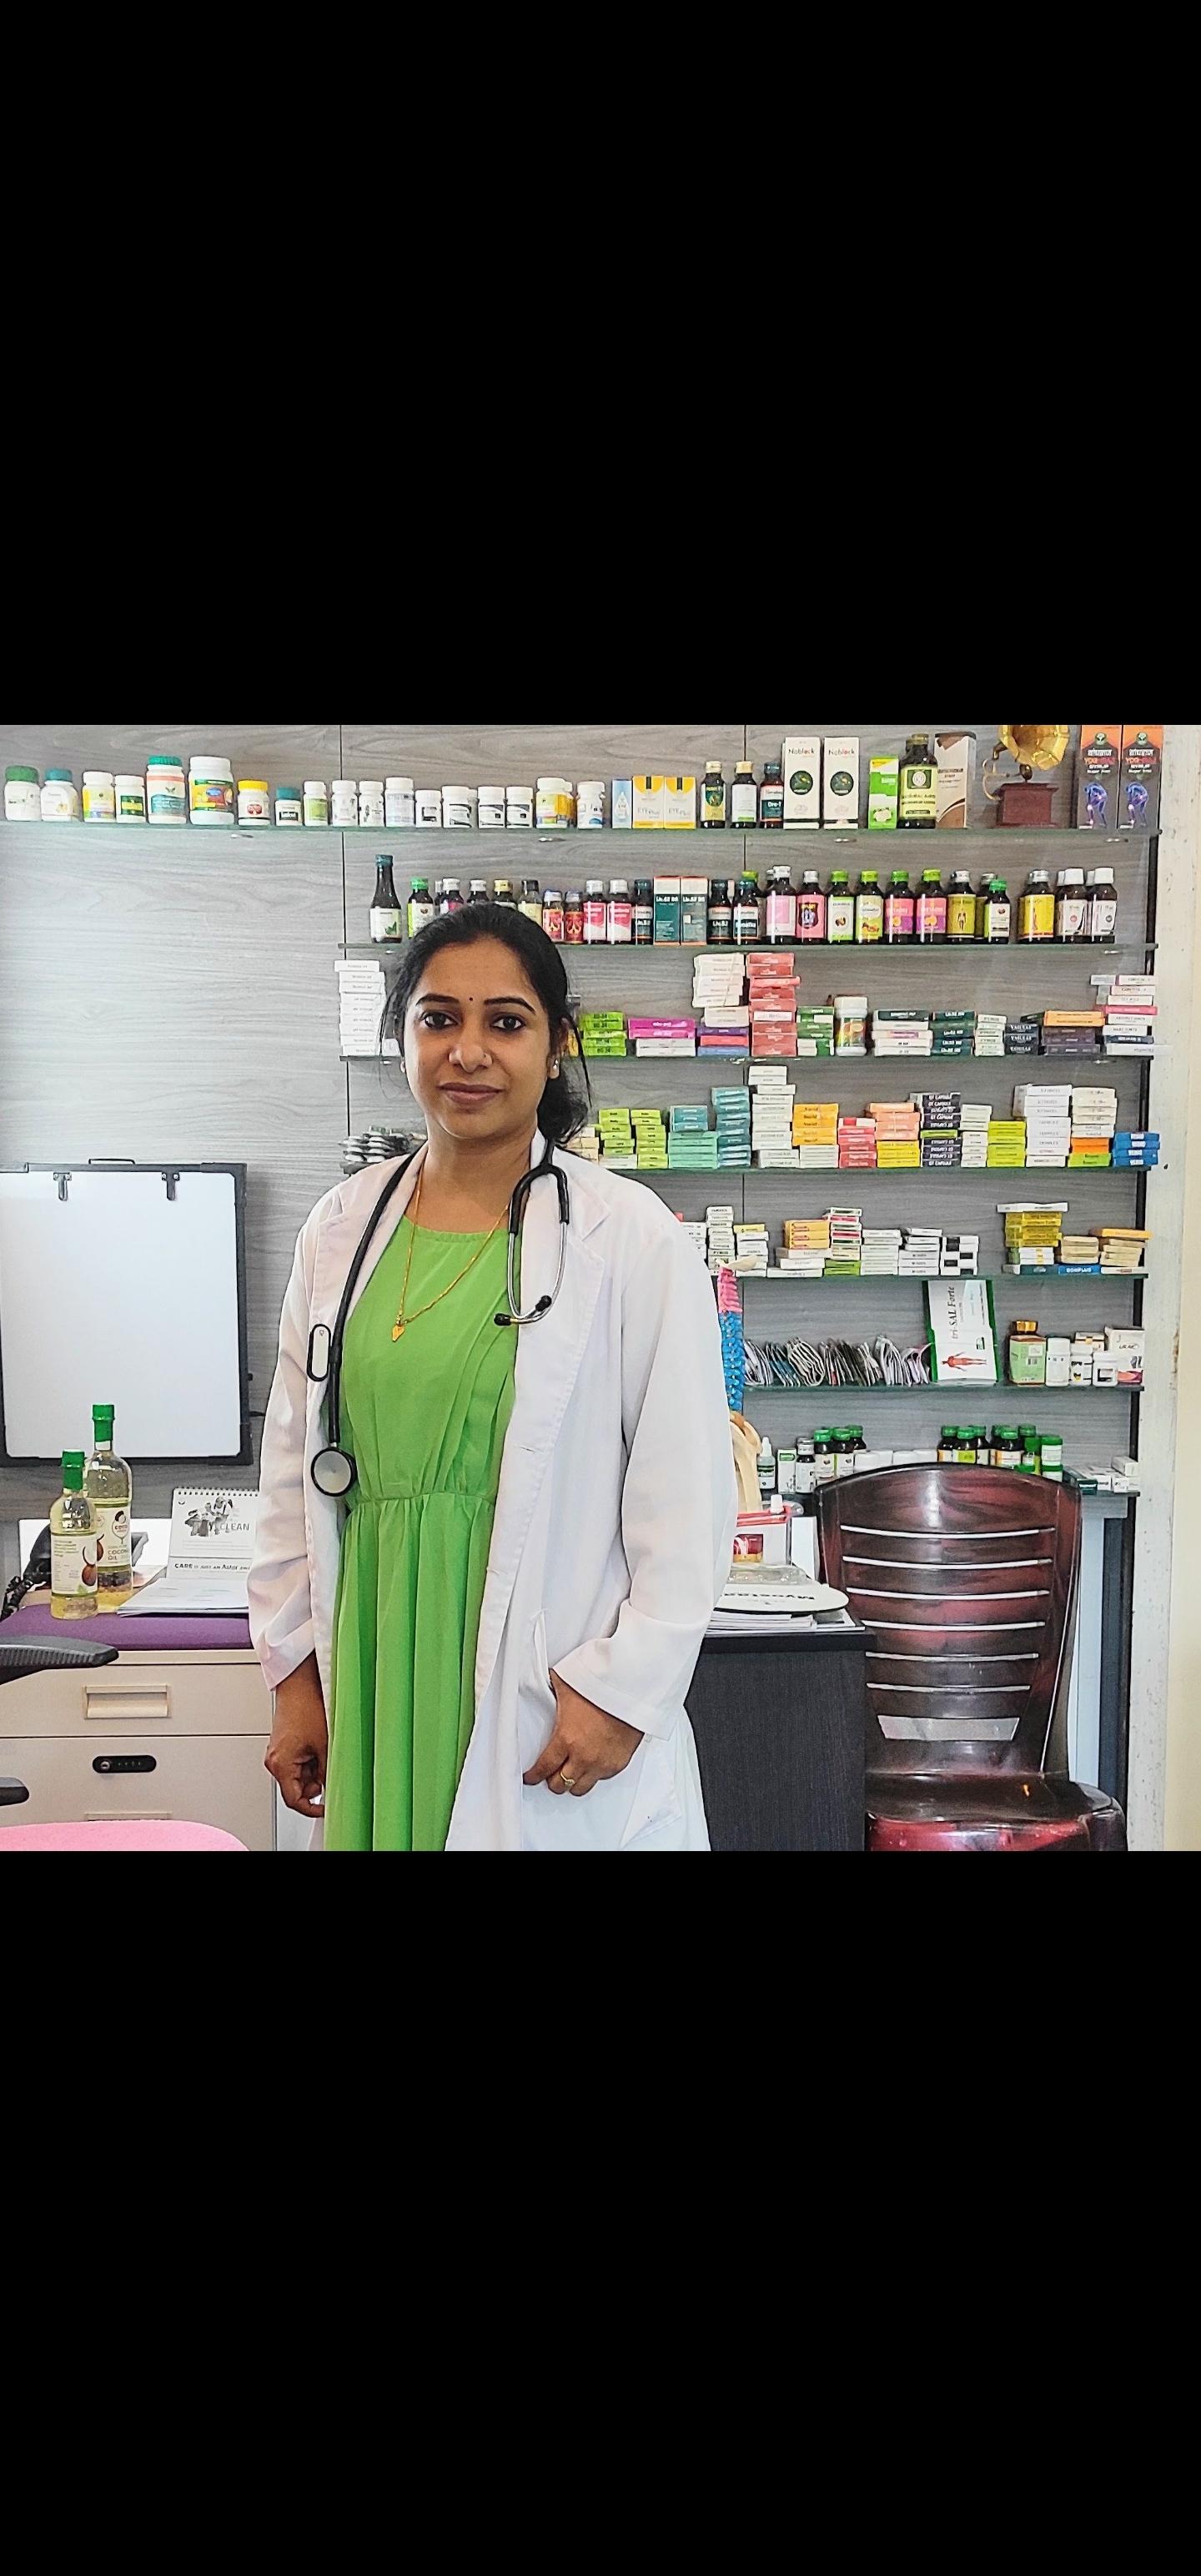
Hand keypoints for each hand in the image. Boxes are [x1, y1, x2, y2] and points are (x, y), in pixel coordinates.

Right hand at [265, 1654, 327, 1814]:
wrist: (299, 1685)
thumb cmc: (306, 1709)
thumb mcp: (324, 1745)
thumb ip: (327, 1772)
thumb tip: (334, 1789)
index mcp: (280, 1764)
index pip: (294, 1800)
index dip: (312, 1809)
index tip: (327, 1809)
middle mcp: (275, 1761)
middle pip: (297, 1788)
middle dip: (315, 1782)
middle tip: (328, 1766)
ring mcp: (278, 1754)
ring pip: (300, 1776)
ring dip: (314, 1769)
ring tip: (322, 1748)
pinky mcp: (283, 1747)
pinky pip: (298, 1763)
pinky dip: (311, 1760)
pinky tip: (318, 1744)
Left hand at [523, 1669, 642, 1797]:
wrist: (631, 1692)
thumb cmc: (602, 1689)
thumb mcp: (567, 1687)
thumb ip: (552, 1687)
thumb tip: (543, 1679)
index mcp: (566, 1739)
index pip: (544, 1768)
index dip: (534, 1776)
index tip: (531, 1778)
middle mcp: (583, 1756)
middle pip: (560, 1784)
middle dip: (553, 1781)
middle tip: (550, 1775)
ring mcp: (601, 1763)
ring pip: (581, 1788)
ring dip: (573, 1783)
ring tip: (570, 1775)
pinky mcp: (617, 1764)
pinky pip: (601, 1779)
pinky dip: (594, 1776)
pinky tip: (591, 1767)